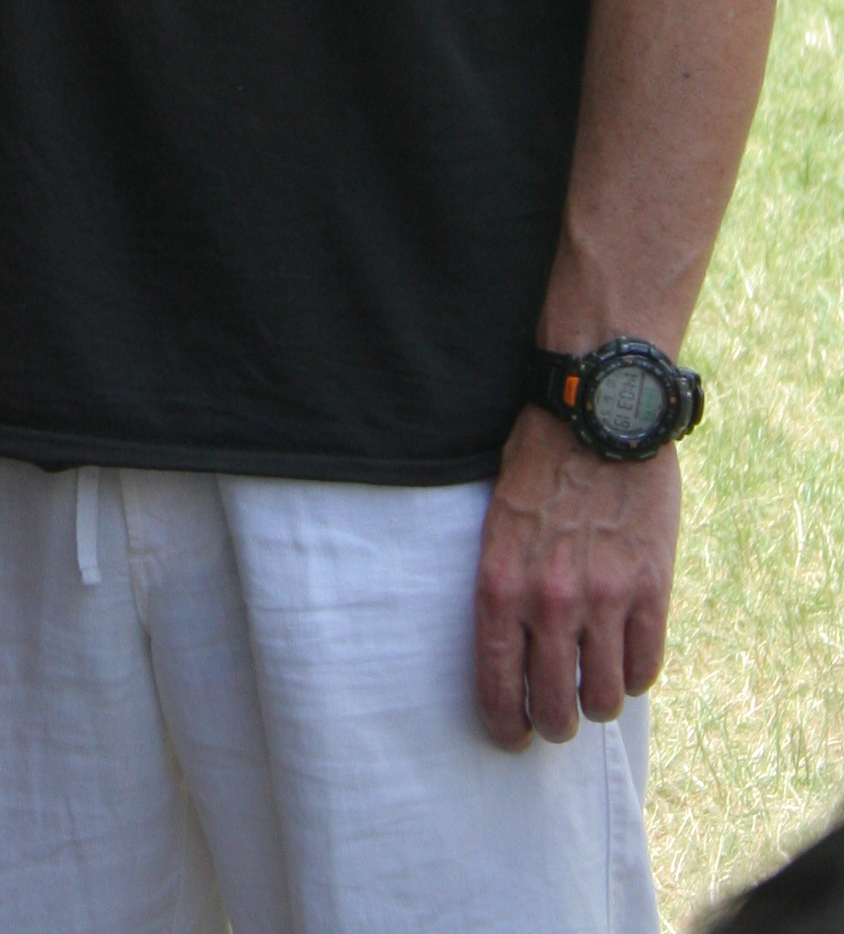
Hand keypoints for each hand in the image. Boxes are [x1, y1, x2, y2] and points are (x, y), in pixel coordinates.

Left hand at [473, 407, 679, 747]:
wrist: (596, 412)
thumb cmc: (538, 462)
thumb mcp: (499, 525)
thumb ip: (506, 588)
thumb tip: (514, 654)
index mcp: (500, 584)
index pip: (498, 688)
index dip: (505, 727)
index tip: (511, 736)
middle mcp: (549, 602)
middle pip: (555, 709)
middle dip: (554, 724)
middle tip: (556, 716)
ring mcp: (604, 599)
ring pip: (604, 699)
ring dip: (598, 700)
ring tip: (593, 683)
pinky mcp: (651, 590)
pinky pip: (646, 668)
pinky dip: (634, 672)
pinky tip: (624, 654)